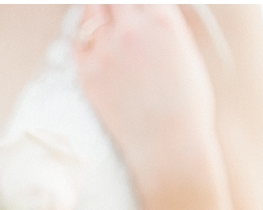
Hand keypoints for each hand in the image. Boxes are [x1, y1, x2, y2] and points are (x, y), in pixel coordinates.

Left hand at [74, 5, 217, 174]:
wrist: (168, 144)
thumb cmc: (186, 106)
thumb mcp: (186, 53)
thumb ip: (164, 28)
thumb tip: (150, 16)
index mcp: (162, 20)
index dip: (135, 1)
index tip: (132, 6)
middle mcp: (131, 29)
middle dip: (113, 4)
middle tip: (115, 11)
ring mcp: (105, 50)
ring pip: (89, 12)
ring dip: (96, 13)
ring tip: (101, 19)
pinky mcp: (87, 73)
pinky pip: (76, 43)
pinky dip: (83, 40)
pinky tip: (91, 44)